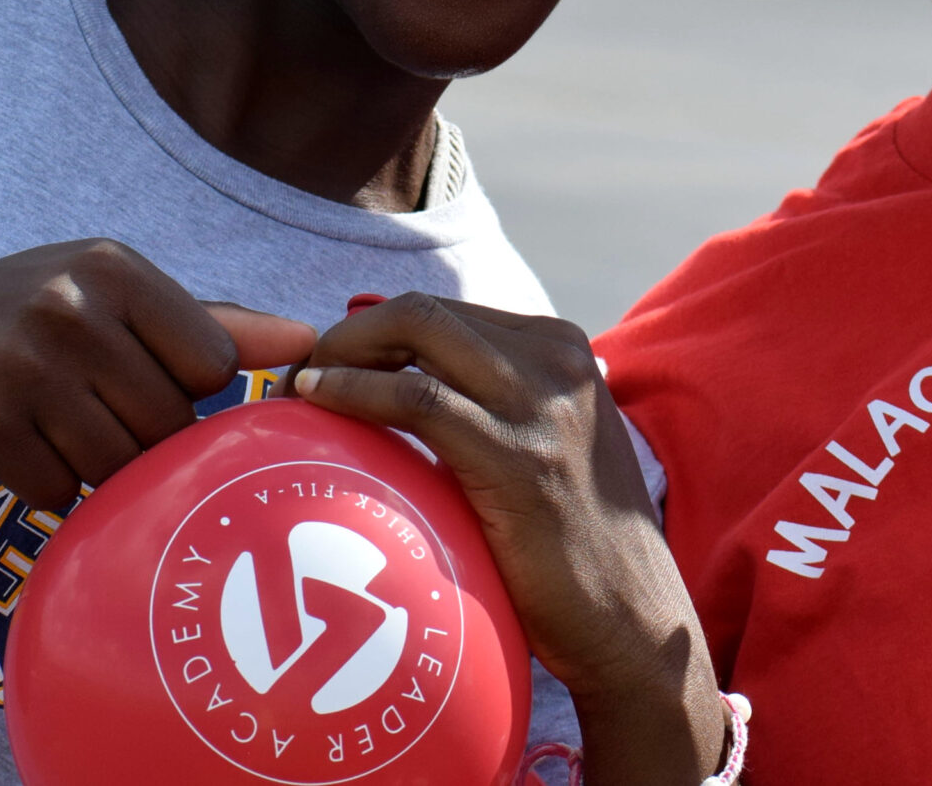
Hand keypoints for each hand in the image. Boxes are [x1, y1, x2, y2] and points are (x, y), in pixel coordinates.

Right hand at [0, 238, 316, 510]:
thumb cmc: (27, 320)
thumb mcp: (111, 296)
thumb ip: (212, 322)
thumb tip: (307, 339)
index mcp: (113, 268)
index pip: (212, 366)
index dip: (186, 389)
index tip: (143, 377)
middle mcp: (68, 306)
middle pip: (167, 422)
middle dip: (141, 435)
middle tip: (91, 410)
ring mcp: (20, 366)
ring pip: (116, 463)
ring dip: (95, 466)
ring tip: (57, 427)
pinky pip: (58, 490)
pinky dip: (47, 486)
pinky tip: (19, 447)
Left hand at [291, 294, 722, 784]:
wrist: (631, 619)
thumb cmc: (575, 545)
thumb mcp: (547, 446)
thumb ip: (497, 406)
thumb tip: (405, 389)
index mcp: (564, 349)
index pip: (448, 313)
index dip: (376, 330)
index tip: (330, 363)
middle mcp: (557, 361)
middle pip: (426, 311)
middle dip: (351, 333)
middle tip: (304, 373)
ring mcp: (541, 405)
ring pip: (417, 332)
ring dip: (342, 351)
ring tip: (300, 386)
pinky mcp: (515, 457)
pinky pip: (415, 397)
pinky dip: (356, 389)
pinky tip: (317, 400)